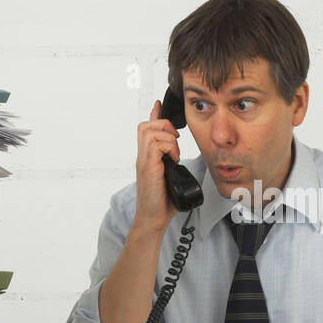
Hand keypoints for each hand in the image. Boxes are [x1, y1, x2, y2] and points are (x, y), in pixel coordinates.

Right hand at [133, 99, 179, 234]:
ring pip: (150, 131)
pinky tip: (173, 160)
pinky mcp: (147, 167)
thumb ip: (172, 166)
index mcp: (148, 158)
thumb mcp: (171, 178)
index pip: (146, 130)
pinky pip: (156, 144)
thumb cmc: (162, 202)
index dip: (153, 114)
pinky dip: (169, 148)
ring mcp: (143, 161)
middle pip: (145, 125)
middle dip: (163, 125)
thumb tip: (179, 162)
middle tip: (175, 142)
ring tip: (174, 154)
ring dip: (168, 138)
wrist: (153, 218)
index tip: (158, 104)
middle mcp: (143, 157)